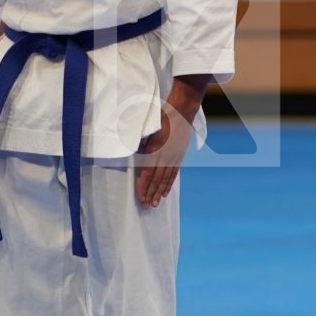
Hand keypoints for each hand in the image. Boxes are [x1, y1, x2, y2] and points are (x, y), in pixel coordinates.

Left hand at [134, 75, 208, 208]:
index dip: (144, 186)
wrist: (182, 109)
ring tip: (156, 203)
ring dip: (160, 192)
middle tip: (147, 206)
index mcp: (155, 148)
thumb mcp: (147, 127)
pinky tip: (166, 192)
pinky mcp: (179, 155)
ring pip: (166, 178)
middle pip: (157, 178)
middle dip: (151, 193)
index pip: (147, 172)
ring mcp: (174, 156)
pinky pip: (174, 173)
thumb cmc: (161, 115)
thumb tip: (133, 154)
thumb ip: (140, 142)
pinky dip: (169, 183)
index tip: (140, 197)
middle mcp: (165, 155)